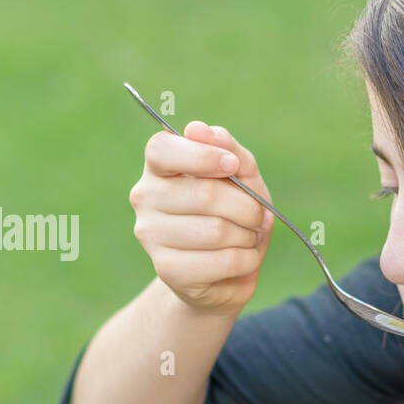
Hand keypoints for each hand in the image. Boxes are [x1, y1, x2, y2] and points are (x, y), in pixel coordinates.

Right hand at [129, 120, 274, 316]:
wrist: (223, 274)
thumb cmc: (232, 216)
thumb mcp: (242, 178)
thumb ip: (229, 150)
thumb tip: (198, 129)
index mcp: (159, 168)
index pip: (162, 150)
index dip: (203, 156)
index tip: (232, 166)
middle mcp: (145, 198)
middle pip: (203, 194)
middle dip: (246, 207)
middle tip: (259, 217)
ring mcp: (151, 235)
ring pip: (216, 230)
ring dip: (248, 235)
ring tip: (248, 238)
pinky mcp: (167, 269)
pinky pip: (223, 261)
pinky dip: (247, 260)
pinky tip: (243, 260)